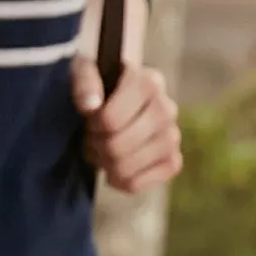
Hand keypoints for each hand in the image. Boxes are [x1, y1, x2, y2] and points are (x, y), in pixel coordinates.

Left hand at [71, 0, 182, 195]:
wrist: (117, 97)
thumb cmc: (98, 83)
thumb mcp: (83, 71)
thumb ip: (84, 82)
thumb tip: (91, 106)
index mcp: (149, 82)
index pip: (111, 119)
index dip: (92, 125)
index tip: (89, 119)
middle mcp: (166, 109)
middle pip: (117, 147)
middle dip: (95, 146)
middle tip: (91, 138)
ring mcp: (172, 137)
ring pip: (127, 168)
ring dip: (105, 164)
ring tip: (101, 150)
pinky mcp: (172, 161)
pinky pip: (140, 184)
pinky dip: (120, 181)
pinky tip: (115, 169)